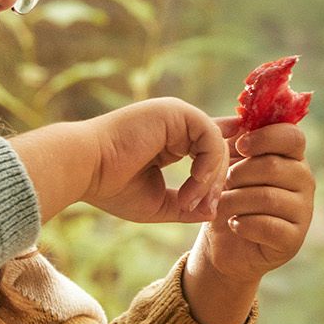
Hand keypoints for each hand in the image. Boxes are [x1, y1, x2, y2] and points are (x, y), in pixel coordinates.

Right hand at [77, 99, 228, 224]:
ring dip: (211, 179)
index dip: (225, 161)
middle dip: (216, 185)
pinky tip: (194, 182)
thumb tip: (213, 212)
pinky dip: (208, 164)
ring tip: (190, 201)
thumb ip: (186, 206)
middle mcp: (175, 124)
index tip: (238, 181)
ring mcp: (175, 115)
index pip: (208, 145)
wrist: (85, 170)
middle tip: (202, 209)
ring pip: (217, 144)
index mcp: (169, 140)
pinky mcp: (175, 111)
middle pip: (217, 150)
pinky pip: (210, 137)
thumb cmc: (112, 188)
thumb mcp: (157, 203)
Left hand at [201, 120, 313, 279]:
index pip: (293, 136)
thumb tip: (234, 122)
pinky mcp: (294, 239)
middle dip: (239, 173)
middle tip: (223, 182)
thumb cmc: (229, 197)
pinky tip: (234, 224)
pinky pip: (268, 226)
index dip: (265, 137)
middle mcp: (304, 181)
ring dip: (236, 200)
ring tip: (221, 205)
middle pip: (274, 166)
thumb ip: (233, 142)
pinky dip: (244, 224)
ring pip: (268, 196)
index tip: (240, 146)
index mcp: (292, 157)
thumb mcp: (228, 166)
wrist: (225, 244)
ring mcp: (303, 211)